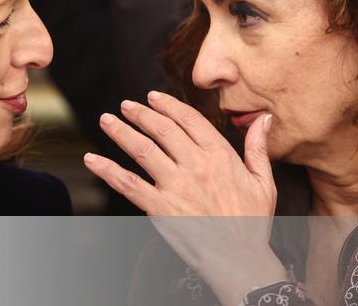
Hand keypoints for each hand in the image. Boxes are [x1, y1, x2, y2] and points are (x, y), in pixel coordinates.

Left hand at [83, 91, 286, 303]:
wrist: (239, 259)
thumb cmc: (252, 222)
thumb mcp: (263, 181)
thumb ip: (258, 147)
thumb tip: (264, 118)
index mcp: (220, 155)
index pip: (189, 120)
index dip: (168, 105)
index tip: (154, 97)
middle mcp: (196, 166)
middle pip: (162, 130)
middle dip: (141, 114)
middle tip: (125, 105)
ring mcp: (176, 186)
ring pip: (142, 150)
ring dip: (121, 132)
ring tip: (106, 121)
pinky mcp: (160, 208)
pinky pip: (128, 184)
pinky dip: (107, 170)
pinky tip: (92, 160)